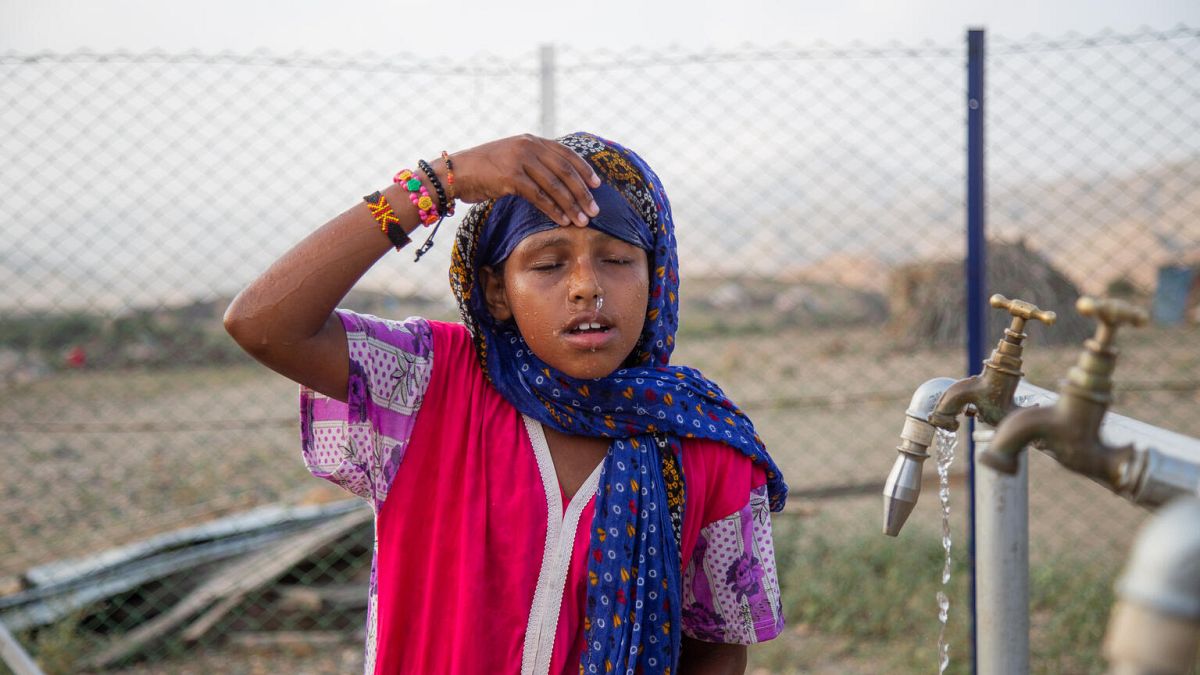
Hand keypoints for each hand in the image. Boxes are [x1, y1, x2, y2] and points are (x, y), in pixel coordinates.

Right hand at [447, 134, 601, 226]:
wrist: (455, 173)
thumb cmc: (483, 170)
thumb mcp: (511, 158)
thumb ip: (533, 162)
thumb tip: (557, 179)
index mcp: (531, 140)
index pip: (566, 154)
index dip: (584, 170)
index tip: (598, 185)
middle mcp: (528, 146)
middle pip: (565, 171)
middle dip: (583, 192)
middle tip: (595, 210)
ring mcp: (520, 160)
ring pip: (555, 185)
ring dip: (572, 205)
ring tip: (583, 220)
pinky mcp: (511, 177)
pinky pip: (539, 196)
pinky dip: (553, 210)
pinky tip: (563, 221)